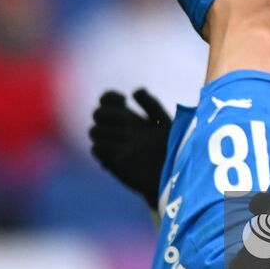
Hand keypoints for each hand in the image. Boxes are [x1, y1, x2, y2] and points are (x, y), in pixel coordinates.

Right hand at [88, 88, 172, 208]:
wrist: (175, 176)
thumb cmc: (174, 149)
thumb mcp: (166, 122)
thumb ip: (152, 104)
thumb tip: (135, 91)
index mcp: (131, 119)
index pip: (108, 101)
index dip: (110, 97)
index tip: (124, 100)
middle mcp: (119, 132)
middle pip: (97, 113)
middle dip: (109, 114)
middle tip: (127, 121)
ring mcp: (114, 147)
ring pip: (93, 131)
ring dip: (108, 131)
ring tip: (129, 139)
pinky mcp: (112, 162)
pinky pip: (96, 149)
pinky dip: (106, 146)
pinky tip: (125, 150)